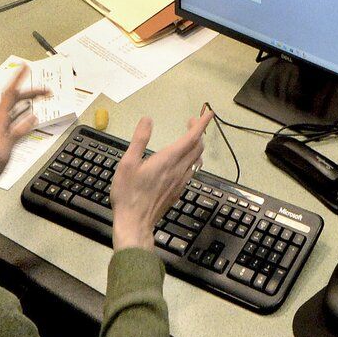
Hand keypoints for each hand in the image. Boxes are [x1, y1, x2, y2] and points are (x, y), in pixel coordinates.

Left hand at [0, 66, 49, 208]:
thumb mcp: (5, 149)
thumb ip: (19, 131)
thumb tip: (32, 117)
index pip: (9, 95)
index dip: (17, 79)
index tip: (25, 67)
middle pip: (13, 101)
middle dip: (29, 92)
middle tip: (45, 90)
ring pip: (12, 110)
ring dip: (25, 102)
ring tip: (38, 98)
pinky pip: (12, 120)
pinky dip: (22, 115)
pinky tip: (26, 117)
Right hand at [110, 110, 211, 251]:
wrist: (135, 223)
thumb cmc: (128, 193)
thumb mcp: (128, 163)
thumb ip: (139, 140)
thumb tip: (147, 119)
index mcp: (168, 160)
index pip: (191, 138)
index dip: (202, 124)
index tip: (209, 113)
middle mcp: (178, 170)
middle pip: (197, 148)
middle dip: (198, 132)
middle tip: (191, 121)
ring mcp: (180, 182)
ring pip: (196, 160)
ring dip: (197, 146)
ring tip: (190, 138)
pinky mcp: (178, 192)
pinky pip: (191, 172)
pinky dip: (192, 160)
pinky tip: (183, 162)